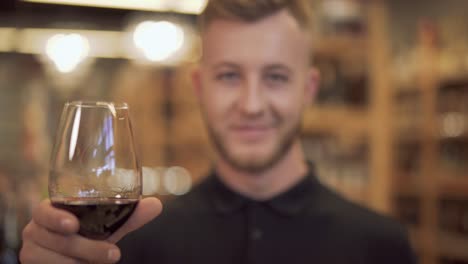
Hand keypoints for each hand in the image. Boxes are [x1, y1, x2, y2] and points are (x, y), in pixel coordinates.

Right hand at [20, 197, 161, 263]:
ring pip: (54, 261)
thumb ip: (129, 216)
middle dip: (87, 249)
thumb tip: (156, 205)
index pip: (43, 212)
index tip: (73, 225)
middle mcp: (35, 232)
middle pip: (58, 241)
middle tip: (113, 255)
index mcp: (48, 213)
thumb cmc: (88, 236)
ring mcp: (31, 253)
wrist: (75, 259)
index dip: (55, 218)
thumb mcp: (107, 226)